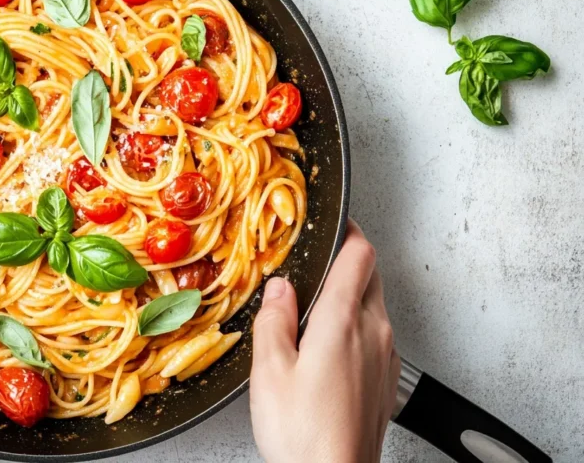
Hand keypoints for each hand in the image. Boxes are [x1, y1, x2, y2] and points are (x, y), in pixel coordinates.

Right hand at [249, 220, 399, 461]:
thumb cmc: (303, 433)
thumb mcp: (270, 370)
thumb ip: (275, 319)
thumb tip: (280, 288)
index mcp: (344, 320)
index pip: (359, 254)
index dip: (348, 231)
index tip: (333, 223)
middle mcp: (374, 333)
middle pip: (370, 276)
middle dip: (346, 262)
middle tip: (315, 262)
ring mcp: (385, 358)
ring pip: (374, 306)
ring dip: (350, 296)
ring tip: (314, 308)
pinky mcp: (386, 381)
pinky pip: (375, 336)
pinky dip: (355, 327)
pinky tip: (326, 348)